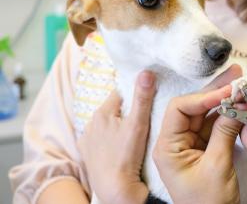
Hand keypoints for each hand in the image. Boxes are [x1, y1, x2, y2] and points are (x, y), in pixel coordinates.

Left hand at [78, 71, 155, 203]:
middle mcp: (90, 123)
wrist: (115, 189)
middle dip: (126, 111)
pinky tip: (119, 147)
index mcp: (102, 112)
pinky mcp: (87, 153)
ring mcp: (87, 139)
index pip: (121, 93)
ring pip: (107, 124)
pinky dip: (109, 140)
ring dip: (117, 125)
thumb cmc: (126, 157)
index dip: (134, 96)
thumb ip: (142, 97)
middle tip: (142, 120)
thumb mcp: (138, 124)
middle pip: (114, 109)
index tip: (145, 103)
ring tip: (132, 136)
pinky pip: (100, 139)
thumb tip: (146, 72)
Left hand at [153, 65, 241, 203]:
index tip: (227, 92)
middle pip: (194, 107)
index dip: (203, 97)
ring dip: (224, 101)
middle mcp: (176, 142)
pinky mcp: (204, 149)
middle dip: (216, 92)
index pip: (179, 109)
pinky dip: (229, 116)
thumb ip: (226, 132)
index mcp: (168, 147)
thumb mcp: (218, 167)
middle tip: (236, 75)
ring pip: (206, 115)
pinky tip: (241, 105)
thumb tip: (237, 103)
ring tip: (242, 86)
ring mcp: (190, 144)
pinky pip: (215, 126)